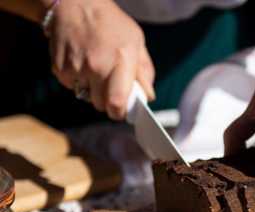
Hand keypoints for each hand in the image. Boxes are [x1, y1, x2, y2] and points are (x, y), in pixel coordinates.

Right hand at [41, 0, 154, 118]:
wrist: (74, 4)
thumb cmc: (110, 23)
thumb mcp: (136, 41)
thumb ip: (145, 71)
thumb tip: (148, 96)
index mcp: (121, 61)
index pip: (117, 103)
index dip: (119, 112)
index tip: (121, 110)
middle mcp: (98, 67)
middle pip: (101, 105)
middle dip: (106, 101)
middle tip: (109, 86)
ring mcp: (77, 68)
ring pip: (86, 97)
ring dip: (91, 91)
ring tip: (94, 70)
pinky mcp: (60, 69)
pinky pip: (72, 87)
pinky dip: (77, 81)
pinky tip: (81, 64)